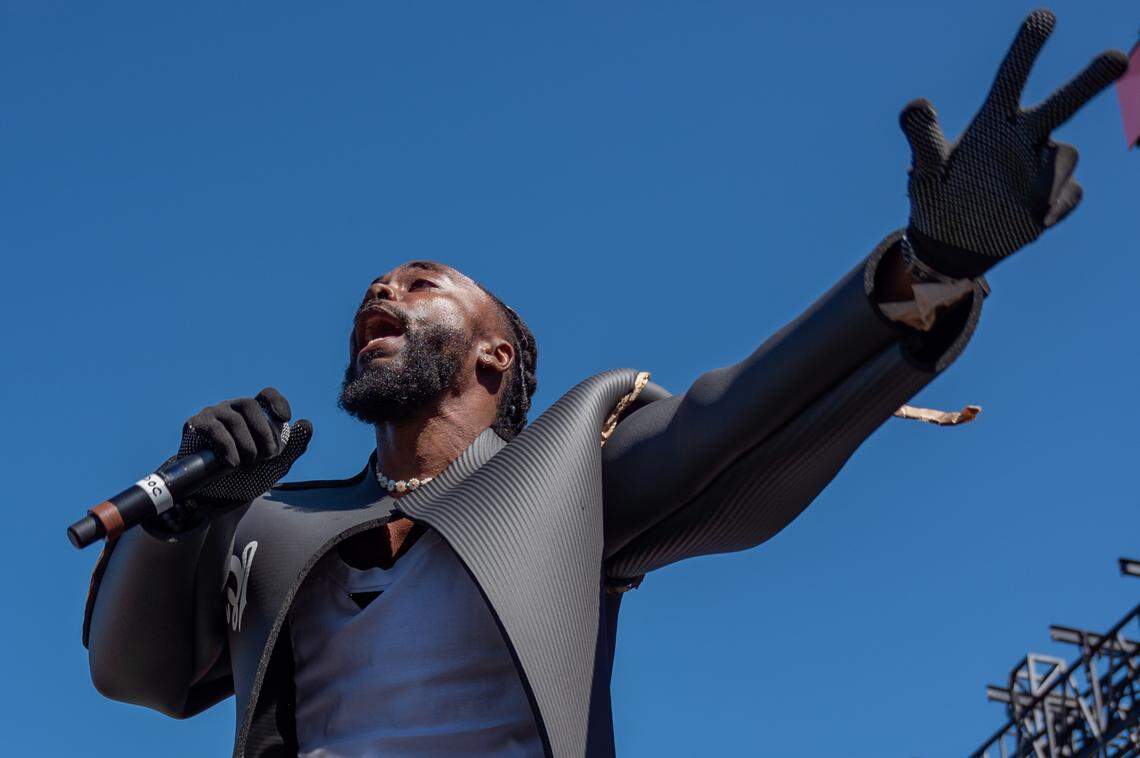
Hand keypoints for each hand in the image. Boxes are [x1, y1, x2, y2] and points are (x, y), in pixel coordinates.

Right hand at [179, 387, 311, 502]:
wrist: (218, 496)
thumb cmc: (248, 474)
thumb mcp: (276, 463)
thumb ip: (294, 446)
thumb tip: (307, 425)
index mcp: (253, 413)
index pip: (266, 394)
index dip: (277, 401)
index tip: (285, 419)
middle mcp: (232, 408)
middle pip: (250, 405)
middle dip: (264, 432)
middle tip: (268, 456)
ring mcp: (212, 414)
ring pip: (233, 419)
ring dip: (247, 445)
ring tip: (248, 466)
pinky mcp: (195, 426)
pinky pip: (214, 429)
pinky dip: (228, 447)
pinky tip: (233, 464)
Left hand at [900, 8, 1127, 278]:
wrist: (952, 244)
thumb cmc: (936, 198)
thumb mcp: (925, 172)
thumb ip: (923, 138)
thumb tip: (916, 104)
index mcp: (993, 123)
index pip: (1012, 78)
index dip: (1026, 49)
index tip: (1043, 16)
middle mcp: (1023, 137)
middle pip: (1063, 102)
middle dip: (1089, 81)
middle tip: (1116, 57)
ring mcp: (1042, 168)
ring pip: (1066, 156)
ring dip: (1049, 176)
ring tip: (1019, 201)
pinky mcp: (1055, 199)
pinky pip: (1070, 194)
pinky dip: (1057, 205)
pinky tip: (1037, 219)